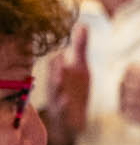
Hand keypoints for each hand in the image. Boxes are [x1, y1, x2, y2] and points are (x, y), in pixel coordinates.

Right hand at [41, 26, 88, 144]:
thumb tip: (82, 24)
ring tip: (60, 77)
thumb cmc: (74, 89)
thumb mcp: (80, 67)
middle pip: (52, 74)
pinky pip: (61, 109)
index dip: (58, 55)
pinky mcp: (63, 113)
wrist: (72, 119)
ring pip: (54, 91)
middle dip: (55, 67)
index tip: (61, 48)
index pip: (55, 61)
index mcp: (58, 72)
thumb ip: (80, 47)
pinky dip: (63, 104)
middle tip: (59, 58)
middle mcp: (55, 84)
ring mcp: (57, 99)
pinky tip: (66, 100)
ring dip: (57, 84)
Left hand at [118, 52, 139, 144]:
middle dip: (126, 81)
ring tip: (124, 93)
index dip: (131, 68)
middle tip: (123, 81)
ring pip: (132, 99)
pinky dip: (125, 108)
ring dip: (124, 95)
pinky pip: (131, 113)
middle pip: (137, 84)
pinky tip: (126, 106)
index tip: (128, 69)